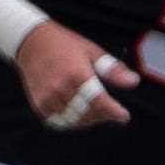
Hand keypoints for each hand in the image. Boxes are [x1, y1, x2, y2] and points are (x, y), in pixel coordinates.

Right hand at [14, 22, 137, 130]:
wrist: (31, 43)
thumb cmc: (64, 45)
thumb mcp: (91, 51)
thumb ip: (112, 69)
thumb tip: (133, 82)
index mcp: (77, 73)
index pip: (99, 100)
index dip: (113, 112)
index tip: (124, 116)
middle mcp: (61, 88)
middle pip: (88, 113)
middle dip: (103, 115)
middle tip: (109, 110)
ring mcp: (48, 98)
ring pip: (74, 121)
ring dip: (88, 120)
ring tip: (94, 111)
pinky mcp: (39, 104)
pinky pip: (58, 122)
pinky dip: (71, 121)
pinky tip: (77, 113)